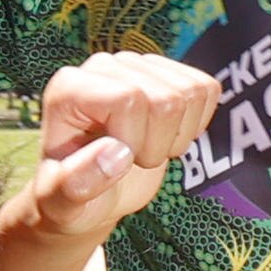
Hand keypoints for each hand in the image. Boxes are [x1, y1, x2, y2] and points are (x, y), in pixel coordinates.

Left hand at [36, 51, 218, 183]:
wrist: (95, 193)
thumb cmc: (75, 197)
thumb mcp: (64, 204)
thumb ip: (78, 183)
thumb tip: (117, 153)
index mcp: (70, 88)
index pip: (129, 98)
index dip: (134, 140)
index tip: (116, 162)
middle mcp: (103, 66)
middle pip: (165, 99)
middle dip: (157, 145)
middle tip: (132, 159)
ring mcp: (138, 65)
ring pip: (190, 93)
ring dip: (177, 136)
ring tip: (147, 149)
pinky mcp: (168, 72)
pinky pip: (206, 89)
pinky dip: (195, 124)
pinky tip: (167, 136)